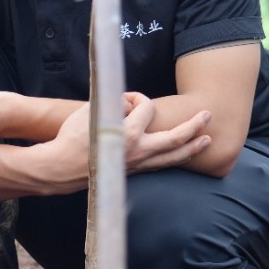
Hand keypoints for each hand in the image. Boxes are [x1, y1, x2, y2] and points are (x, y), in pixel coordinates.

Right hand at [47, 93, 211, 184]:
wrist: (61, 167)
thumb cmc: (71, 137)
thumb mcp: (90, 111)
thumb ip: (113, 102)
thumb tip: (128, 102)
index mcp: (129, 133)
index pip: (147, 107)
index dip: (139, 97)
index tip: (126, 97)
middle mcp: (138, 150)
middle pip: (176, 137)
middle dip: (194, 125)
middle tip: (207, 115)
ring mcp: (138, 164)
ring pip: (173, 156)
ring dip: (192, 147)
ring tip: (207, 140)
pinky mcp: (133, 171)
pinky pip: (161, 165)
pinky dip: (175, 158)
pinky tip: (182, 155)